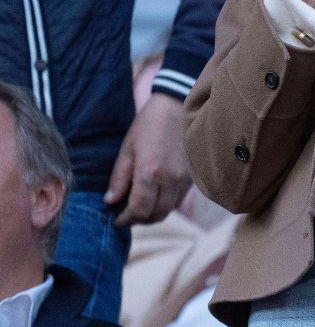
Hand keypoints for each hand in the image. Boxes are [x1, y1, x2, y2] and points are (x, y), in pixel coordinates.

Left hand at [104, 94, 191, 225]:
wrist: (180, 106)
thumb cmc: (150, 124)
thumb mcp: (128, 148)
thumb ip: (119, 178)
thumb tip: (110, 201)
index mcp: (150, 172)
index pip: (138, 210)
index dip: (126, 219)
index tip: (117, 219)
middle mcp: (170, 179)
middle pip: (156, 215)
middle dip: (139, 220)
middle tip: (127, 215)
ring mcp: (184, 178)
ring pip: (169, 209)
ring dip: (153, 213)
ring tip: (140, 206)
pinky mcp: (193, 175)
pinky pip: (178, 199)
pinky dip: (166, 203)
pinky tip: (156, 194)